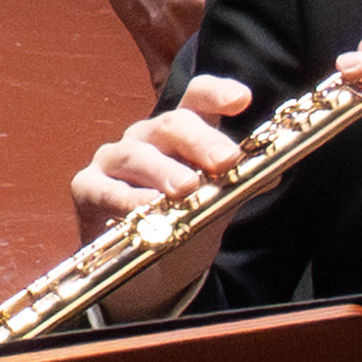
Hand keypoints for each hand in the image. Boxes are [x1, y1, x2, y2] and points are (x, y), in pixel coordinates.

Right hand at [53, 76, 254, 321]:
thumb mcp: (215, 204)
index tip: (242, 99)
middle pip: (171, 124)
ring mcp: (114, 159)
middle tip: (226, 160)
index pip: (195, 99)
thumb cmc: (179, 222)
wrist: (141, 267)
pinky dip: (127, 199)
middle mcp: (146, 137)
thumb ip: (239, 185)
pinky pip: (106, 189)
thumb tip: (273, 170)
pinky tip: (147, 208)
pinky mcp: (88, 187)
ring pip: (138, 155)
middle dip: (201, 141)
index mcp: (179, 133)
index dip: (216, 94)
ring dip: (164, 171)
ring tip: (187, 188)